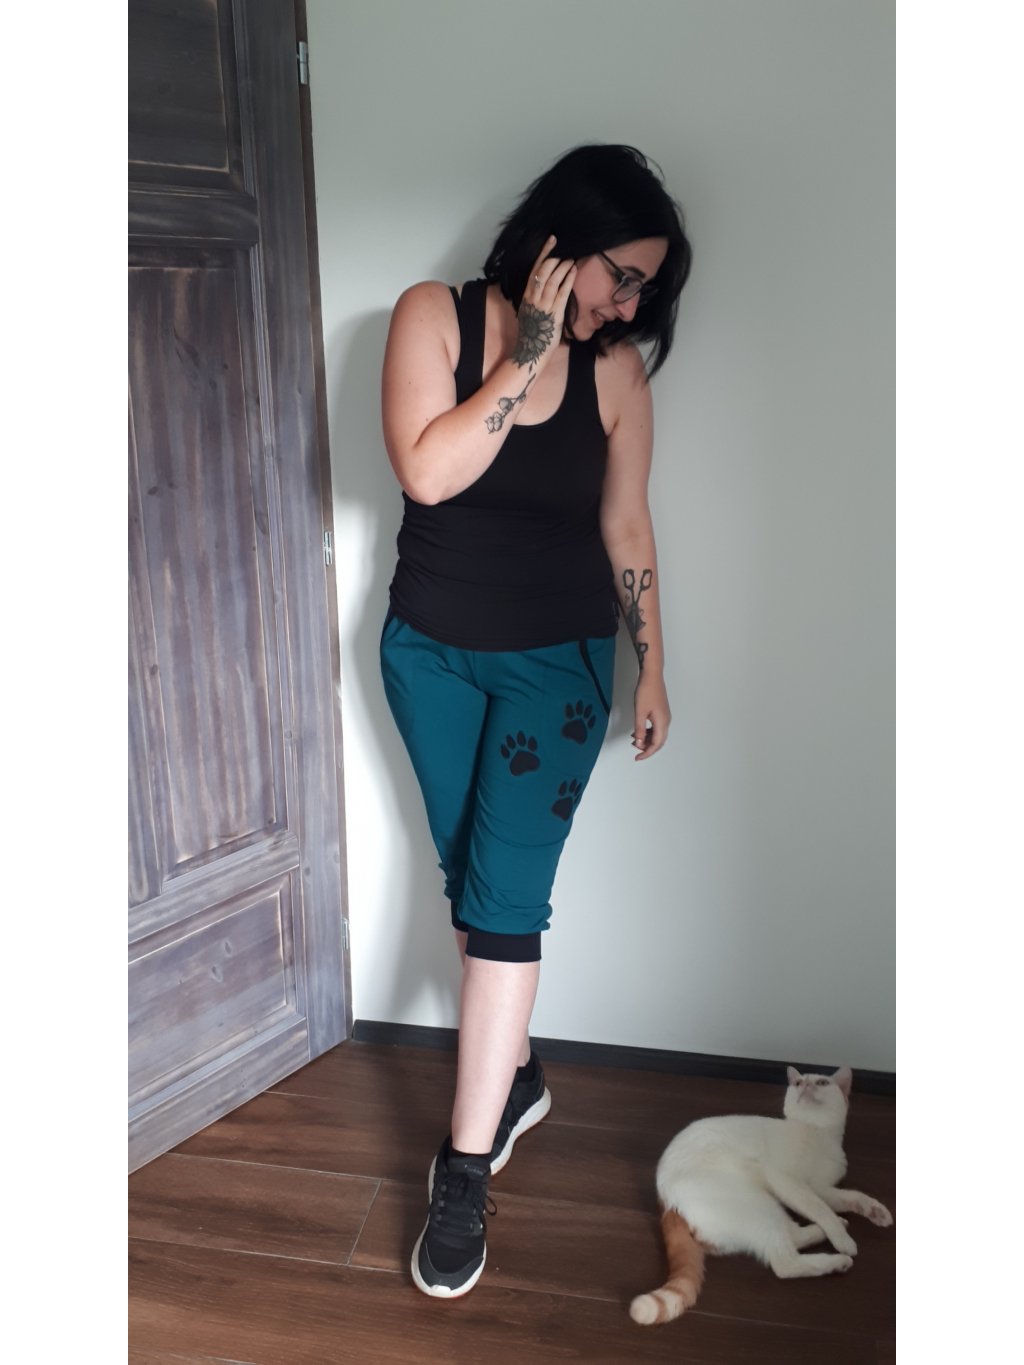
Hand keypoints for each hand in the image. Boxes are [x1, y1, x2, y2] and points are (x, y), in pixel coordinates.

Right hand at [512, 236, 575, 372]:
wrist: (531, 351)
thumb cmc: (532, 332)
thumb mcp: (529, 310)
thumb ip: (534, 297)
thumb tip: (541, 284)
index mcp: (527, 295)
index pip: (535, 269)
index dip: (544, 253)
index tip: (552, 241)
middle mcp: (534, 297)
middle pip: (543, 271)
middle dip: (555, 257)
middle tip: (565, 250)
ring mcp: (544, 305)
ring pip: (553, 280)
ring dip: (563, 267)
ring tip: (572, 259)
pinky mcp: (554, 313)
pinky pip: (562, 293)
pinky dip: (568, 280)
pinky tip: (574, 272)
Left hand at [631, 671, 670, 760]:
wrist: (652, 676)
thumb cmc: (646, 691)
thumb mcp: (640, 712)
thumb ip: (639, 729)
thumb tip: (639, 743)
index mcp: (662, 722)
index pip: (656, 744)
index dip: (646, 753)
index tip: (638, 757)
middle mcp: (666, 721)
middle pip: (658, 741)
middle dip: (647, 748)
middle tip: (635, 751)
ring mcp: (665, 716)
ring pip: (657, 735)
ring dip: (647, 740)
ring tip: (634, 740)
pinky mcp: (661, 712)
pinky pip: (656, 727)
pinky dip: (648, 732)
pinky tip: (639, 731)